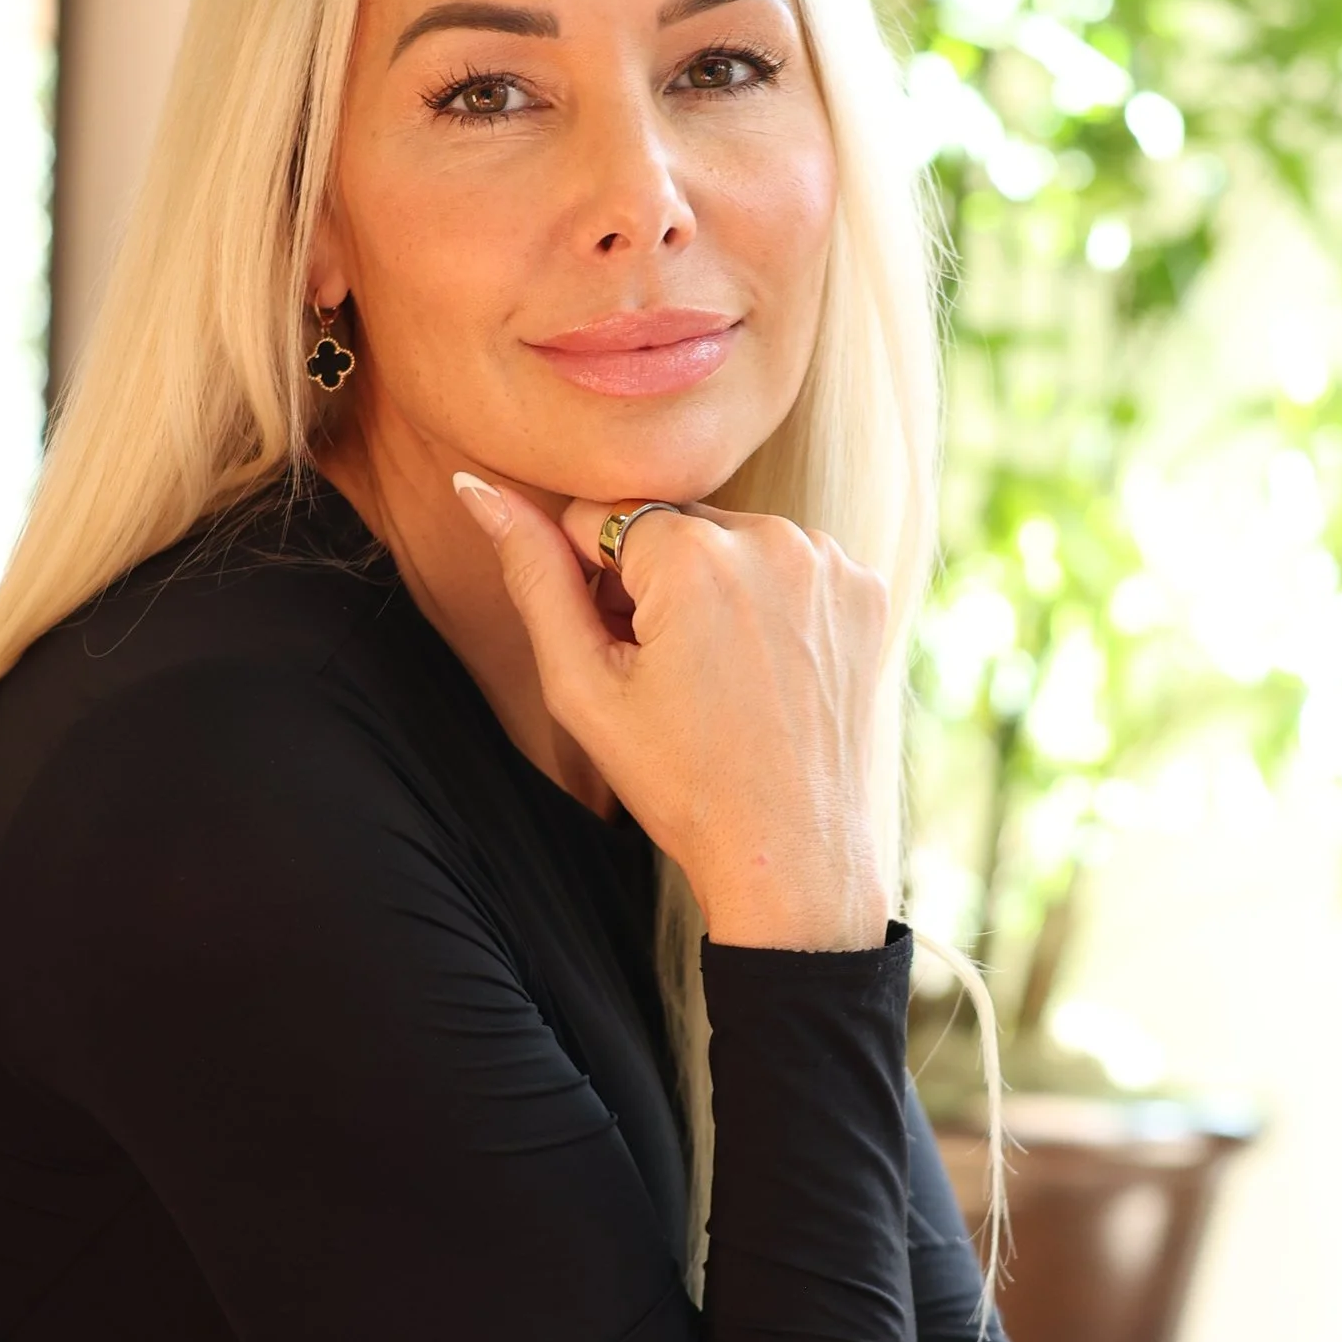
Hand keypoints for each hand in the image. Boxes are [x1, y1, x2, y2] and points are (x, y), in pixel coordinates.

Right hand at [451, 480, 889, 950]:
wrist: (792, 853)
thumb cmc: (680, 781)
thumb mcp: (582, 686)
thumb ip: (532, 575)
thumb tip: (477, 487)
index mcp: (693, 553)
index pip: (599, 517)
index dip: (591, 584)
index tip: (620, 652)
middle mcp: (770, 536)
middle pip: (669, 524)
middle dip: (651, 582)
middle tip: (665, 676)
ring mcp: (828, 561)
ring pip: (729, 541)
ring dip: (710, 588)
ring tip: (714, 679)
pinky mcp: (864, 588)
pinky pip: (788, 564)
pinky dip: (767, 602)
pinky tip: (762, 672)